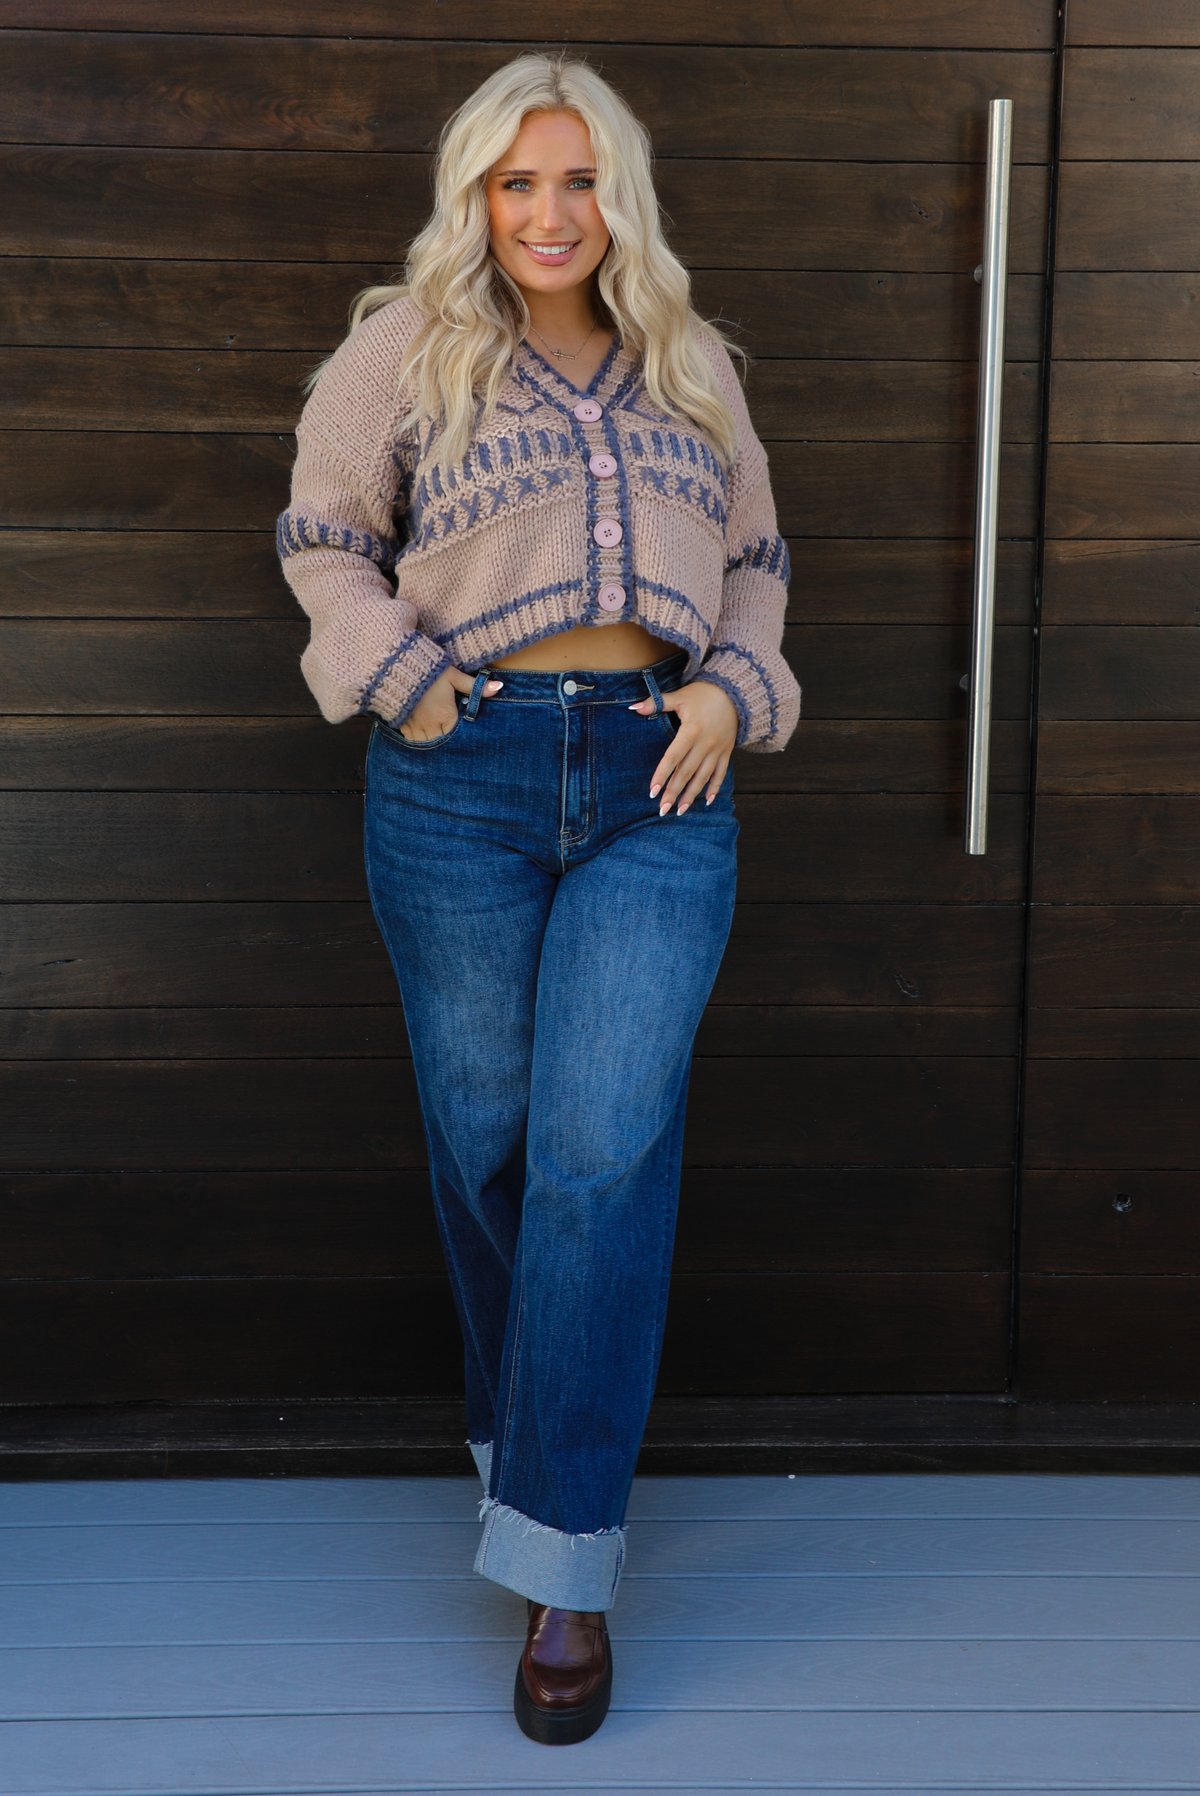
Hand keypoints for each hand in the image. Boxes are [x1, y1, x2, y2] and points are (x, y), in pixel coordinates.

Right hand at [399, 667, 502, 740]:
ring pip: (427, 747)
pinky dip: (419, 743)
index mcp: (445, 716)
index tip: (468, 744)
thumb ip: (475, 686)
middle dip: (449, 749)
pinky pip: (413, 742)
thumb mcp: (454, 676)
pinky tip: (426, 741)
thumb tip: (498, 687)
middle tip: (456, 752)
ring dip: (434, 748)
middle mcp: (430, 726)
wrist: (398, 667)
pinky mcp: (403, 725)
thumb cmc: (429, 672)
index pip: (457, 738)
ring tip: (442, 750)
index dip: (463, 742)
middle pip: (443, 747)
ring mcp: (415, 727)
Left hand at [628, 679, 738, 814]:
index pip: (673, 757)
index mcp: (691, 730)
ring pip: (703, 777)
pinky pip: (721, 773)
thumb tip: (633, 707)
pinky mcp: (727, 752)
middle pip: (687, 772)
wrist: (735, 692)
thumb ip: (656, 702)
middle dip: (674, 792)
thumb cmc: (703, 694)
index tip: (652, 791)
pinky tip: (708, 802)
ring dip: (692, 795)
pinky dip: (715, 788)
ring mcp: (718, 749)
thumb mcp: (679, 696)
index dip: (662, 775)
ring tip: (681, 811)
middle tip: (662, 809)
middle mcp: (705, 743)